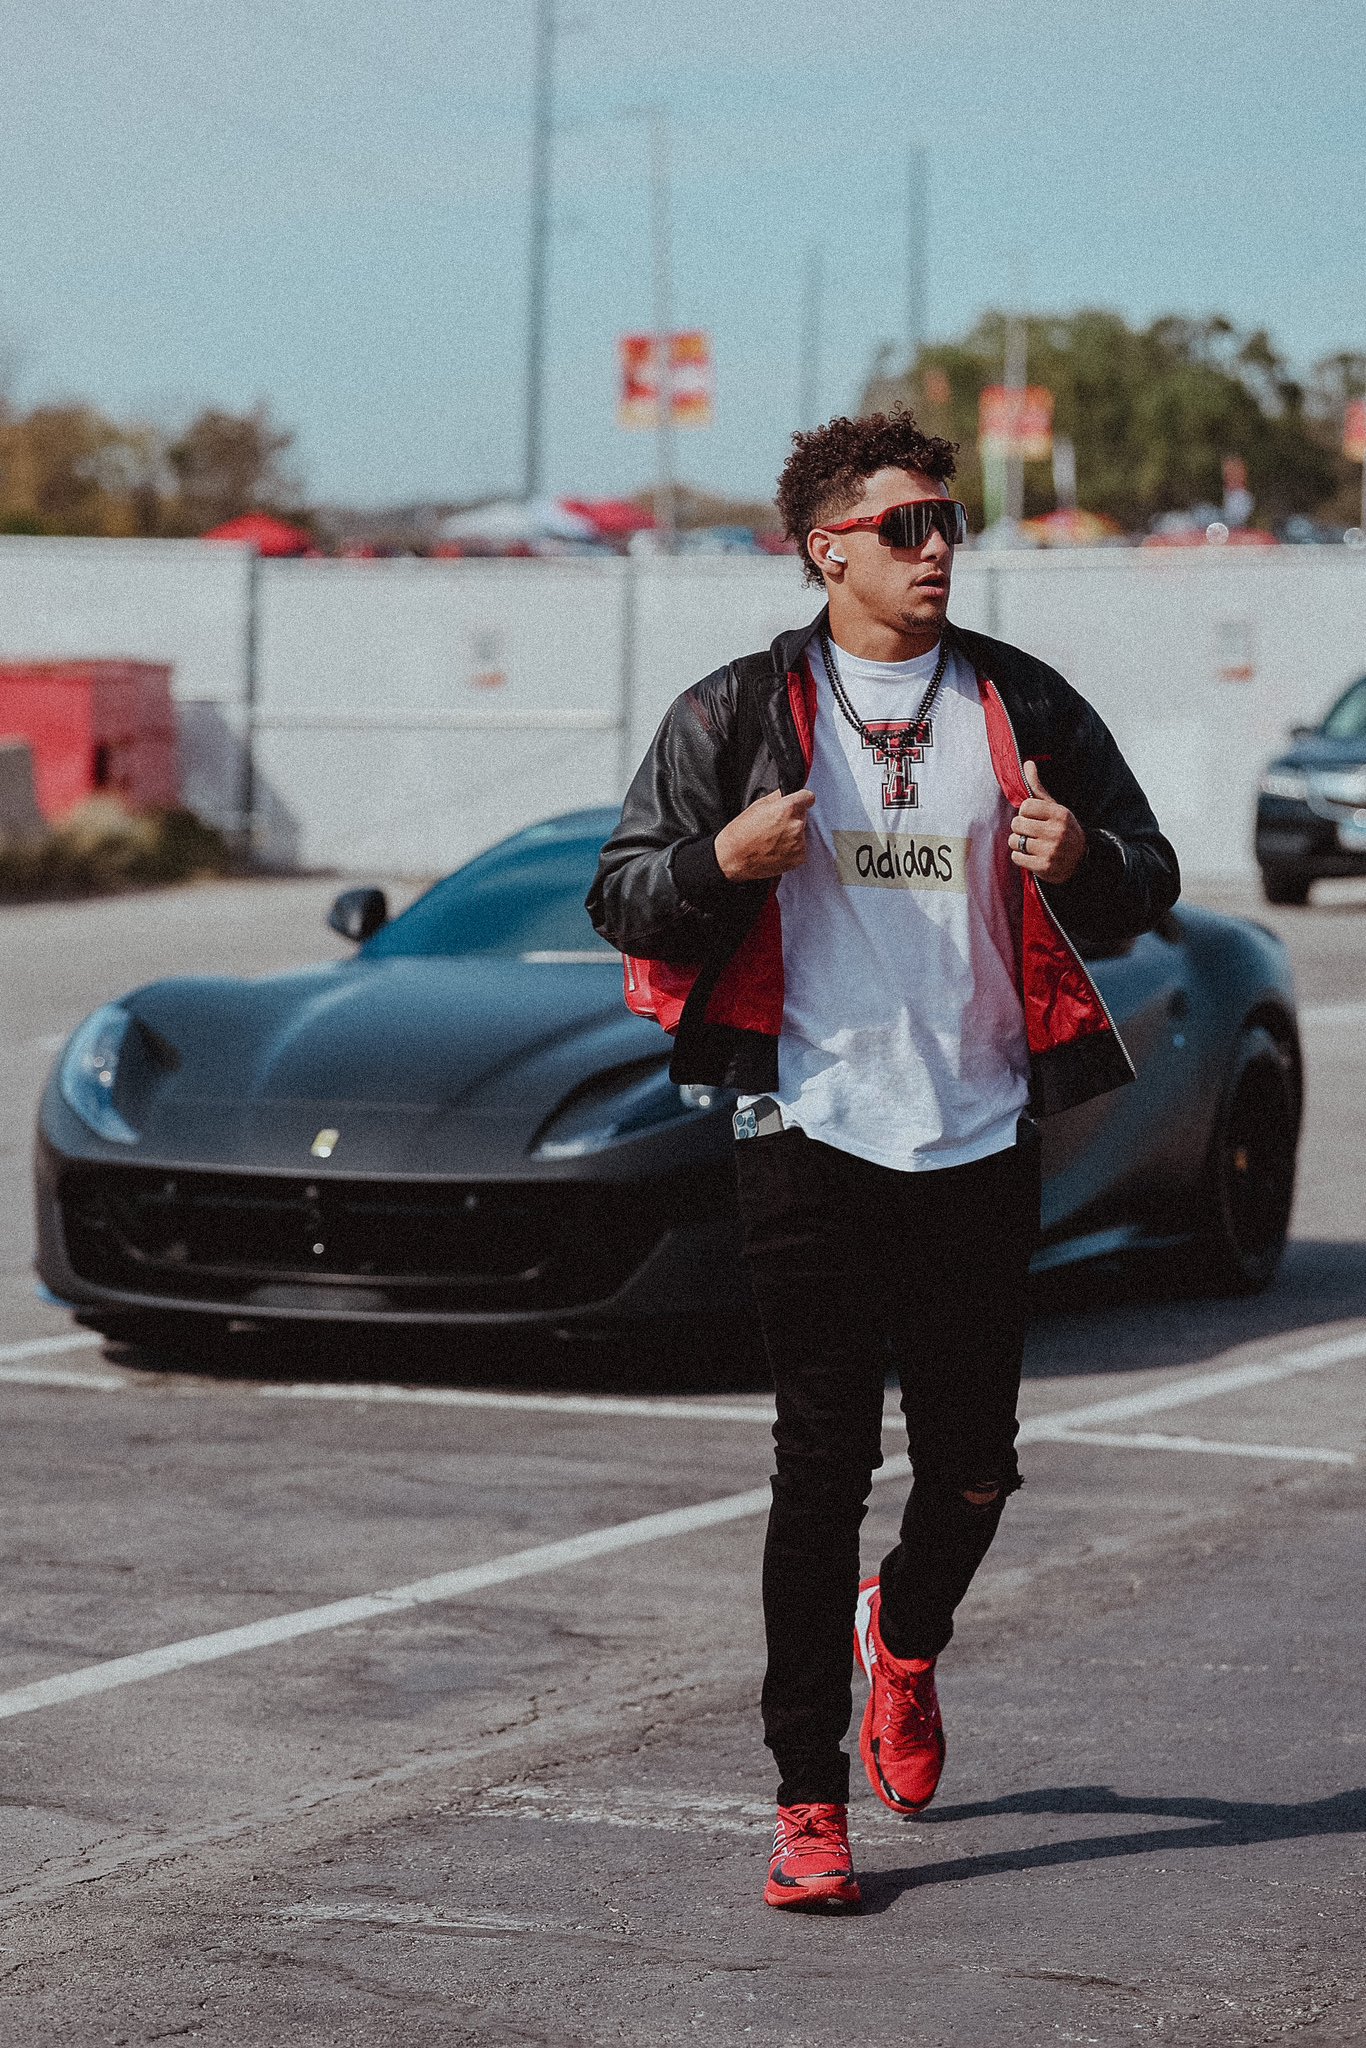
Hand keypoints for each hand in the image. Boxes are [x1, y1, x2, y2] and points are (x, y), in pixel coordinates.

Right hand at [715, 788, 816, 880]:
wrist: (733, 858)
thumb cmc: (741, 833)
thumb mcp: (757, 805)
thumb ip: (778, 797)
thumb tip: (788, 793)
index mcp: (788, 808)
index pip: (808, 797)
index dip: (801, 799)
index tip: (798, 803)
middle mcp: (796, 825)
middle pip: (803, 816)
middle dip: (793, 818)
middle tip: (775, 825)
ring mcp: (799, 843)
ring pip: (802, 833)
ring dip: (792, 834)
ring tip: (773, 839)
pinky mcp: (799, 858)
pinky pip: (801, 848)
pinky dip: (792, 849)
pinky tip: (776, 849)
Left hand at [1010, 760, 1086, 883]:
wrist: (1080, 860)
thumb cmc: (1062, 829)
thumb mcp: (1055, 807)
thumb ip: (1038, 787)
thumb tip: (1027, 763)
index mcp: (1060, 814)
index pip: (1025, 806)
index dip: (1025, 812)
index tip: (1034, 817)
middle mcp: (1057, 832)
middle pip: (1017, 823)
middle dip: (1020, 827)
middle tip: (1032, 832)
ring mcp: (1051, 850)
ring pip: (1014, 841)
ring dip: (1018, 843)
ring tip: (1031, 843)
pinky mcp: (1044, 867)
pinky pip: (1016, 857)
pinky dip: (1020, 856)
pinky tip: (1031, 855)